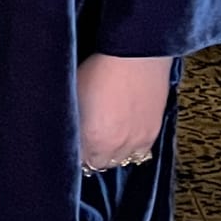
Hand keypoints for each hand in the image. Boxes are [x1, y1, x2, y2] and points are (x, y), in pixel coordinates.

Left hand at [77, 53, 171, 173]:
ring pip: (120, 161)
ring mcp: (136, 141)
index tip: (72, 143)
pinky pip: (140, 153)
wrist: (136, 55)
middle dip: (91, 156)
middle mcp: (115, 145)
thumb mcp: (73, 95)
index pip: (77, 160)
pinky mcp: (152, 133)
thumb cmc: (101, 68)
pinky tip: (125, 136)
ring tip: (107, 139)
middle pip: (98, 164)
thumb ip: (70, 120)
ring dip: (112, 154)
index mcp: (92, 138)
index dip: (73, 151)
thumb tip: (67, 130)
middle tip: (87, 142)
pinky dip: (131, 149)